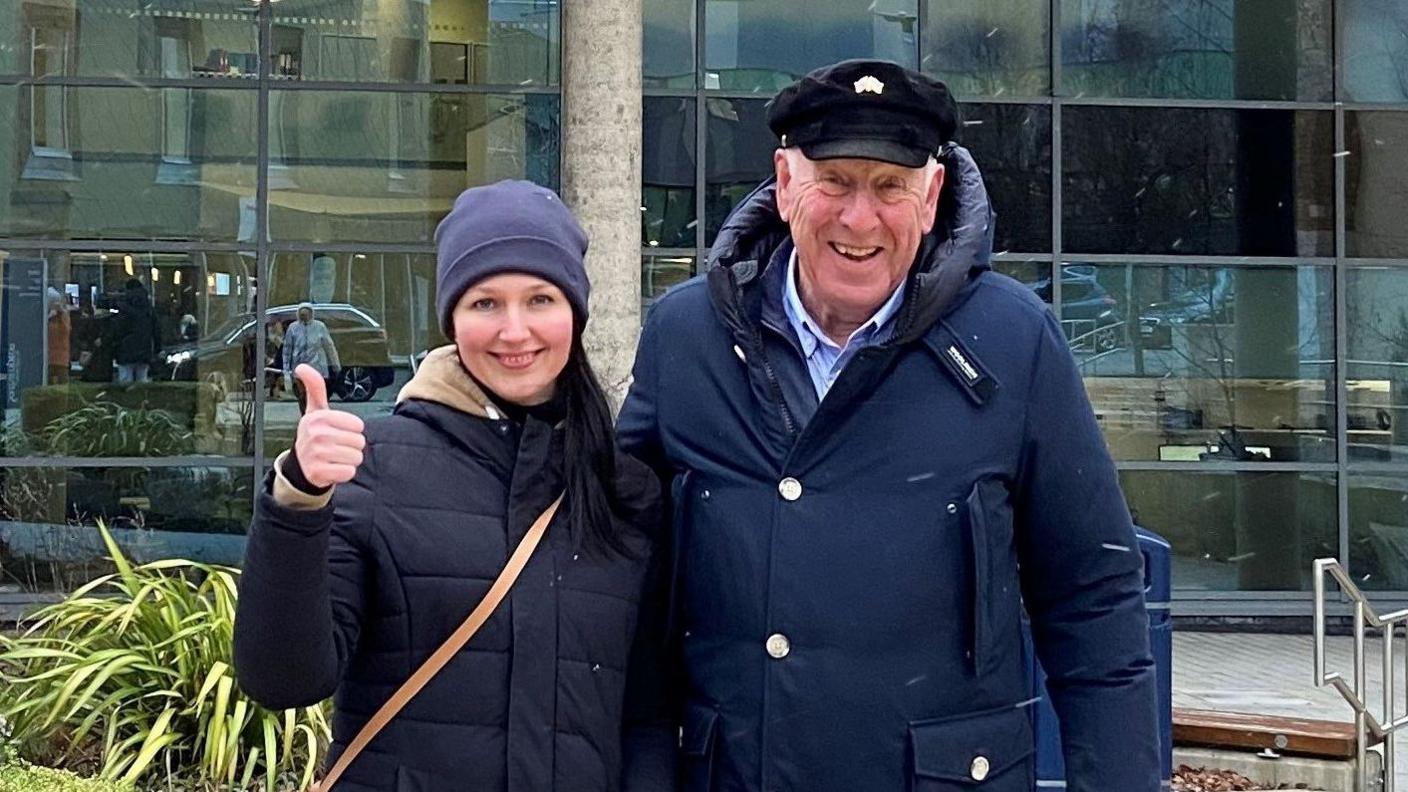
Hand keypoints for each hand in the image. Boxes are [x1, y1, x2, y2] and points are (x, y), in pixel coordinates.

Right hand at [293, 364, 365, 487]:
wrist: (300, 465)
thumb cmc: (313, 435)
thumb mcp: (315, 410)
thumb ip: (315, 388)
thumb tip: (302, 367)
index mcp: (318, 418)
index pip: (358, 425)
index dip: (352, 430)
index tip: (338, 431)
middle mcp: (316, 435)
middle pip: (359, 442)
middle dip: (351, 446)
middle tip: (336, 446)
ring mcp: (316, 455)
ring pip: (356, 457)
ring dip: (349, 460)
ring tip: (335, 457)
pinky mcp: (318, 473)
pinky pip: (349, 472)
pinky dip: (344, 473)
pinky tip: (332, 468)